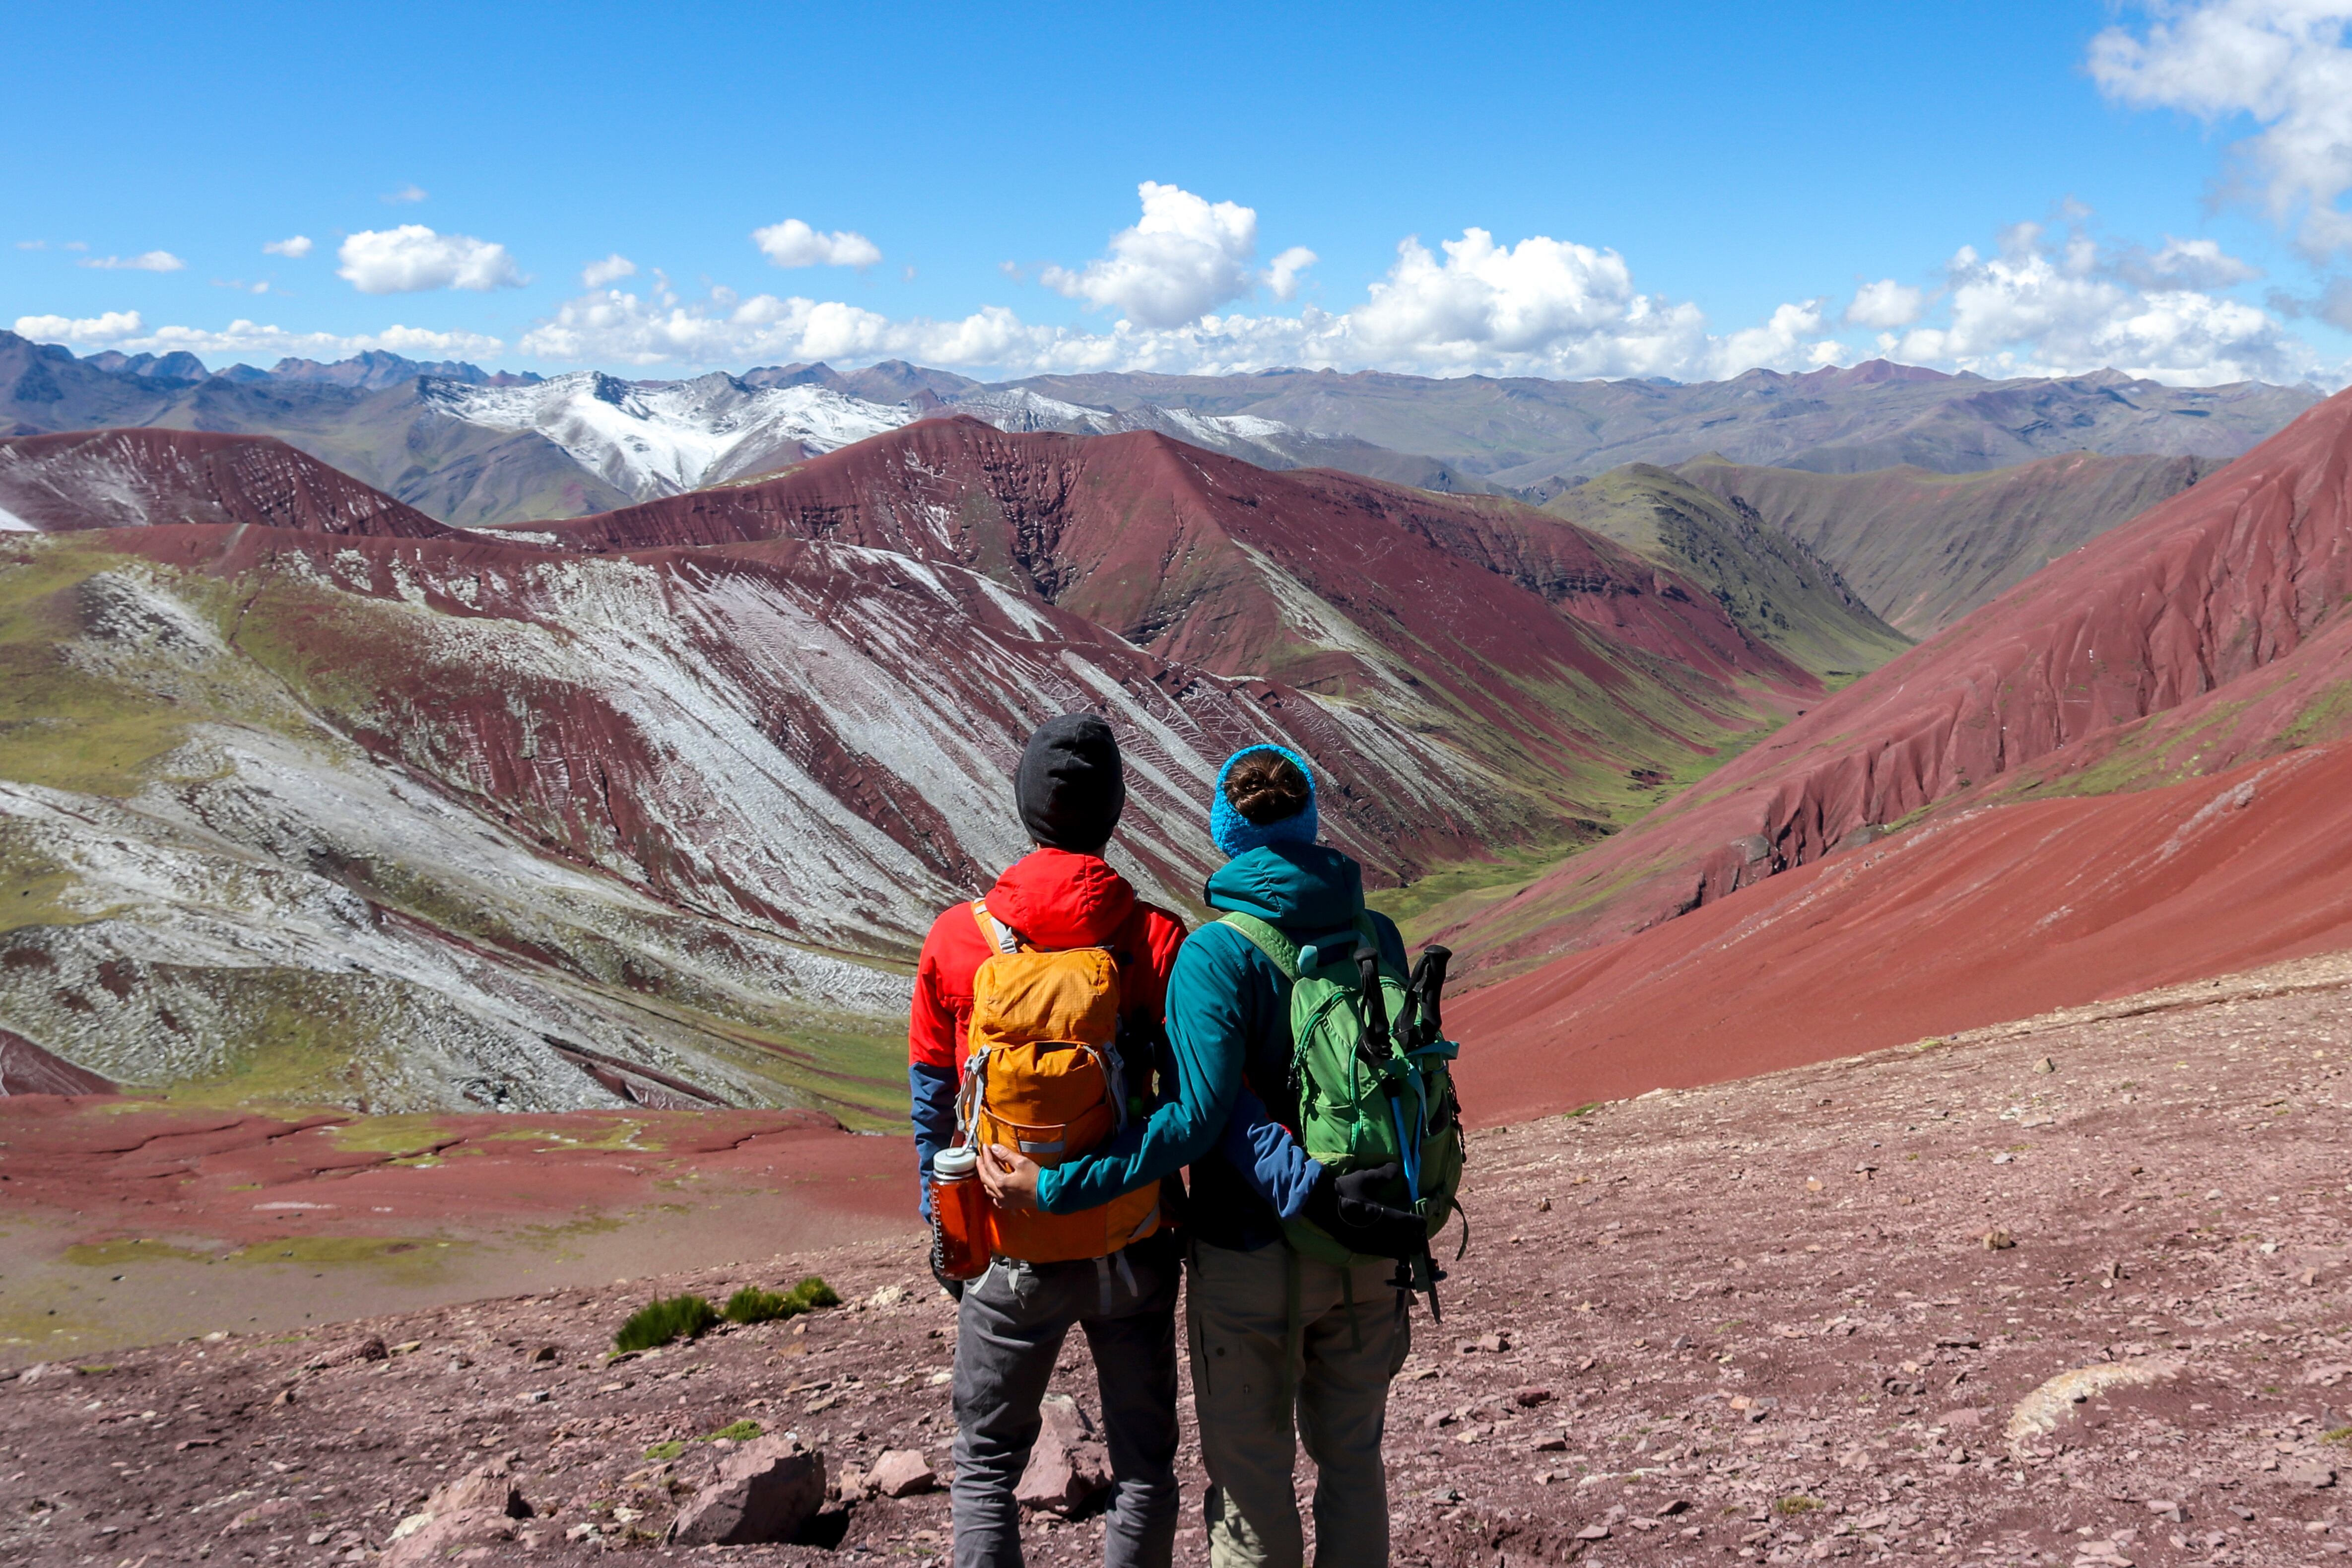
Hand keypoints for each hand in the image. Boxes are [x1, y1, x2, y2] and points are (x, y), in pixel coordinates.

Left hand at [978, 1144, 1040, 1210]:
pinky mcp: (1008, 1204)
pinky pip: (995, 1198)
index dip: (987, 1155)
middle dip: (981, 1166)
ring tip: (984, 1169)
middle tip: (979, 1157)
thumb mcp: (1021, 1162)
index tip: (985, 1146)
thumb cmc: (1036, 1177)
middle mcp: (999, 1193)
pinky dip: (991, 1191)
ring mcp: (1003, 1200)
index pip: (989, 1165)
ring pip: (988, 1189)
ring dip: (985, 1177)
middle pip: (985, 1177)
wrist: (1047, 1194)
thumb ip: (1006, 1155)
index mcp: (1001, 1182)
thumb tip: (994, 1147)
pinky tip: (993, 1188)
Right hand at [1303, 1162, 1423, 1259]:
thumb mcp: (1363, 1178)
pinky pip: (1381, 1254)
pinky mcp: (1360, 1249)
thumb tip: (1396, 1168)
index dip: (1419, 1224)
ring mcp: (1370, 1243)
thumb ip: (1382, 1175)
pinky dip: (1388, 1251)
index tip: (1422, 1222)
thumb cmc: (1343, 1191)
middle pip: (1407, 1242)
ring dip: (1403, 1247)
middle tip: (1417, 1233)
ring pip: (1395, 1252)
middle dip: (1414, 1238)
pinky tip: (1388, 1246)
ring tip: (1406, 1241)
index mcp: (1384, 1215)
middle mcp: (1380, 1233)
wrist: (1320, 1206)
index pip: (1409, 1223)